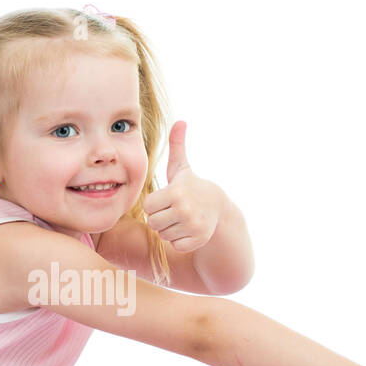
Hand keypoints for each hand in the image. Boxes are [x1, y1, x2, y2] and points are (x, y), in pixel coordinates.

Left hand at [143, 120, 222, 252]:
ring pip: (163, 235)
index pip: (148, 206)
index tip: (166, 199)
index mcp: (176, 192)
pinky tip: (188, 230)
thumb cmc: (192, 186)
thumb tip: (180, 121)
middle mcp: (184, 209)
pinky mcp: (197, 240)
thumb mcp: (181, 168)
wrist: (218, 207)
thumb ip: (177, 145)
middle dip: (160, 218)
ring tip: (181, 219)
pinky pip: (175, 245)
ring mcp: (192, 226)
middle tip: (173, 211)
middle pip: (153, 222)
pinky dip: (180, 240)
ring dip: (169, 229)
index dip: (154, 204)